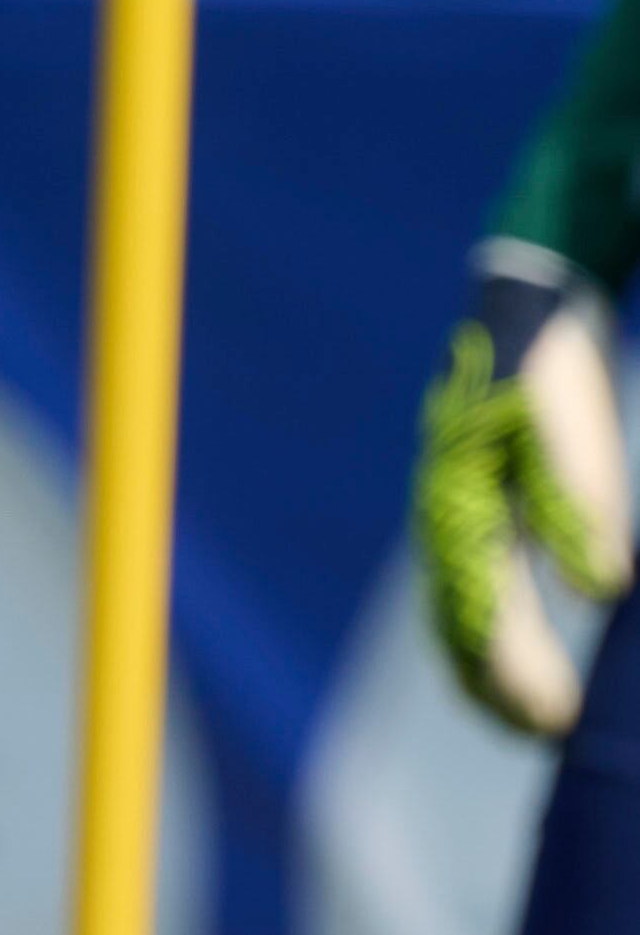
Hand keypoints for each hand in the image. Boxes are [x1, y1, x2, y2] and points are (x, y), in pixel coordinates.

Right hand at [415, 259, 633, 734]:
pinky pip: (470, 591)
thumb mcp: (569, 436)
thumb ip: (579, 509)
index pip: (483, 615)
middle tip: (549, 735)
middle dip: (500, 687)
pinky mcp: (477, 510)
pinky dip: (484, 637)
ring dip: (488, 672)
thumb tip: (604, 591)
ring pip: (458, 614)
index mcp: (465, 512)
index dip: (516, 675)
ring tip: (526, 721)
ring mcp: (457, 518)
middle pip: (461, 626)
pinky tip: (511, 660)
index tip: (553, 721)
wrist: (527, 319)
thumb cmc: (548, 378)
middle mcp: (451, 524)